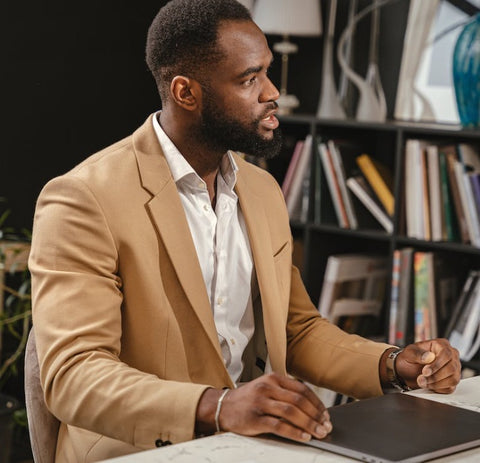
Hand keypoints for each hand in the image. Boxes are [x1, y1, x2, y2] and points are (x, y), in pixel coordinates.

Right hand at [196, 373, 331, 441]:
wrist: (222, 406)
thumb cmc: (248, 399)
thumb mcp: (266, 388)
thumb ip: (285, 393)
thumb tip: (311, 408)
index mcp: (273, 378)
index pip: (301, 389)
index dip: (316, 403)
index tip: (325, 414)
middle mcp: (267, 387)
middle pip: (298, 401)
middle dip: (316, 415)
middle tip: (326, 426)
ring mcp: (260, 402)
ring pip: (291, 412)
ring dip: (309, 424)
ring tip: (318, 433)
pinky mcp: (255, 418)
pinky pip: (279, 426)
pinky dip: (294, 432)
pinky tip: (303, 437)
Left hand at [395, 339, 460, 392]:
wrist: (406, 371)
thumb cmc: (409, 359)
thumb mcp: (409, 353)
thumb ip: (417, 353)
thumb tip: (429, 357)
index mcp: (441, 344)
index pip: (446, 354)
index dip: (437, 364)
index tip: (425, 371)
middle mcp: (451, 356)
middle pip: (451, 368)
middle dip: (435, 376)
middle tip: (421, 379)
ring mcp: (454, 369)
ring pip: (453, 379)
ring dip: (436, 383)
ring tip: (422, 382)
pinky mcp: (452, 380)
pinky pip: (450, 387)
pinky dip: (438, 388)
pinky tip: (428, 385)